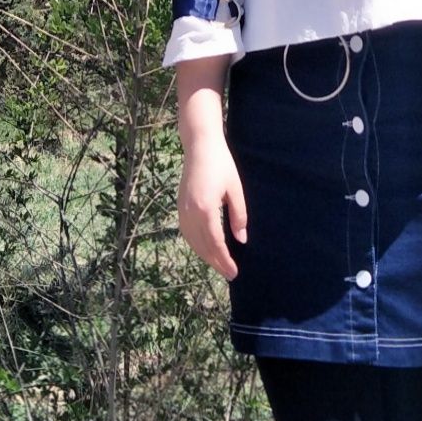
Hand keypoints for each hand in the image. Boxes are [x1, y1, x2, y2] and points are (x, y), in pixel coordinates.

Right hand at [177, 141, 248, 280]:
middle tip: (230, 274)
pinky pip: (186, 232)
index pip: (215, 243)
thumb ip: (239, 216)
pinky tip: (205, 248)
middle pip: (202, 246)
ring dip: (205, 256)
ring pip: (192, 241)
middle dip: (216, 262)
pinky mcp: (180, 206)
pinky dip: (196, 244)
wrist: (200, 146)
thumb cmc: (221, 165)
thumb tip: (241, 240)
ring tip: (219, 264)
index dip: (225, 259)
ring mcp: (182, 210)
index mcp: (205, 209)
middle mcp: (190, 213)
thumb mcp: (235, 190)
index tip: (234, 272)